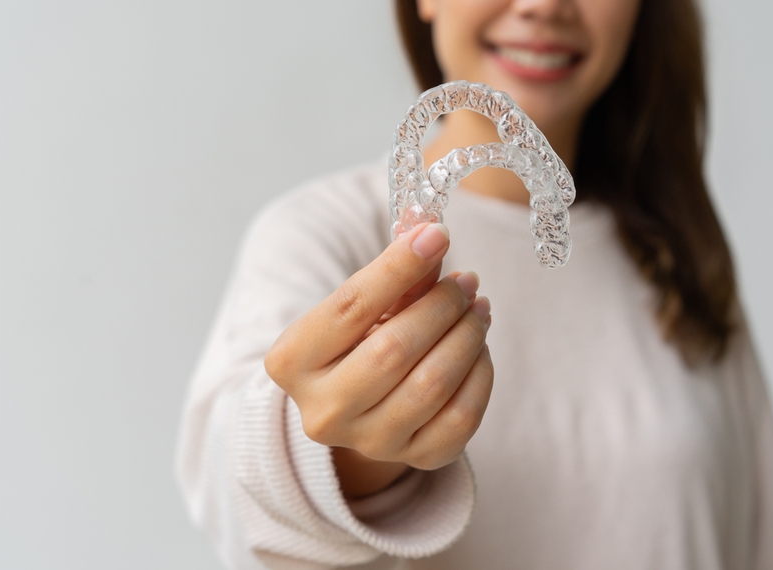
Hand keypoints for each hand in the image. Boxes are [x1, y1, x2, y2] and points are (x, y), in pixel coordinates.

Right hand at [264, 223, 493, 497]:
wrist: (356, 408)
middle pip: (393, 349)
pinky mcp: (415, 459)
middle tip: (465, 282)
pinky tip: (478, 348)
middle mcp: (322, 410)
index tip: (437, 235)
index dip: (398, 267)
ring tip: (477, 307)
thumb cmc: (354, 342)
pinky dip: (480, 374)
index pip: (350, 306)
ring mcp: (368, 442)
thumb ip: (393, 270)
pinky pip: (462, 417)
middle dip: (440, 306)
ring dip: (467, 336)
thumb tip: (426, 225)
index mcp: (291, 362)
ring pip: (432, 384)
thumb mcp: (360, 305)